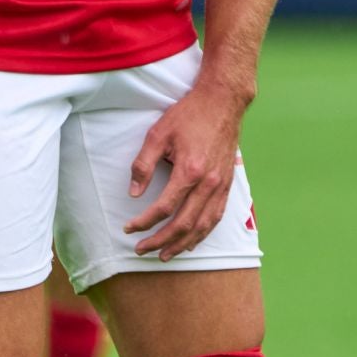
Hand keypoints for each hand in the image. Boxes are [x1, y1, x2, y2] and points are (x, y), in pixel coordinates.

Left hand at [124, 85, 246, 261]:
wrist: (223, 101)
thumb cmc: (190, 114)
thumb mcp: (158, 133)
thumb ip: (143, 165)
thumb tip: (133, 193)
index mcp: (190, 170)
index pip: (163, 207)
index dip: (144, 222)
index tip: (129, 228)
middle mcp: (208, 183)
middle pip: (183, 224)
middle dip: (160, 241)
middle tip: (142, 250)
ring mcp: (221, 185)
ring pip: (202, 226)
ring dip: (182, 244)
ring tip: (165, 255)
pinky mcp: (228, 184)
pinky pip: (216, 217)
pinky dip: (203, 234)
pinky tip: (192, 241)